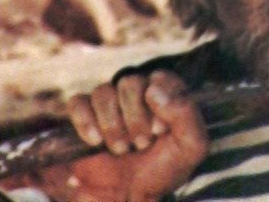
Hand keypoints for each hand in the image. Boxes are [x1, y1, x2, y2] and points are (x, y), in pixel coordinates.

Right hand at [64, 72, 207, 201]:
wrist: (128, 199)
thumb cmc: (162, 172)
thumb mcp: (191, 147)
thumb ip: (185, 113)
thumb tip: (152, 89)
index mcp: (164, 97)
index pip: (159, 77)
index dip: (159, 102)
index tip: (160, 130)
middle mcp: (137, 97)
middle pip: (129, 82)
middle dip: (135, 117)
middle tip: (141, 144)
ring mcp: (109, 107)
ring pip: (103, 92)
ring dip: (112, 124)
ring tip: (120, 149)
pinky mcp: (84, 118)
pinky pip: (77, 102)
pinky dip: (85, 121)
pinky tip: (96, 141)